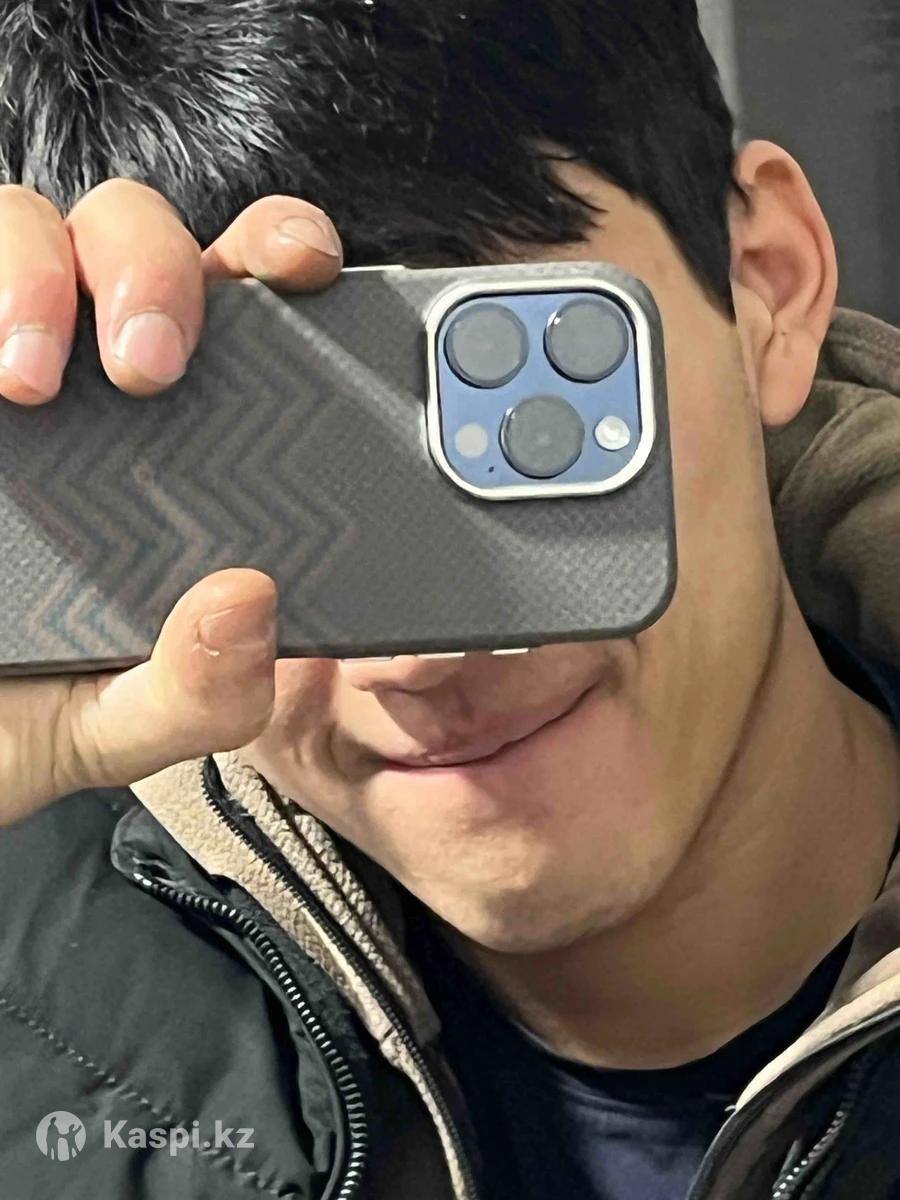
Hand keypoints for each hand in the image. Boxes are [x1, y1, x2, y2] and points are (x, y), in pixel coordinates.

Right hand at [0, 180, 343, 823]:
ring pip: (25, 225)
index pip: (248, 304)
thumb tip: (249, 604)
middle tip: (147, 367)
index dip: (285, 252)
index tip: (303, 270)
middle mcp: (88, 377)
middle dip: (156, 271)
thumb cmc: (8, 715)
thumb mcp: (118, 723)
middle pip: (141, 237)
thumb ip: (201, 693)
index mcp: (177, 439)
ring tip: (25, 382)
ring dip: (35, 272)